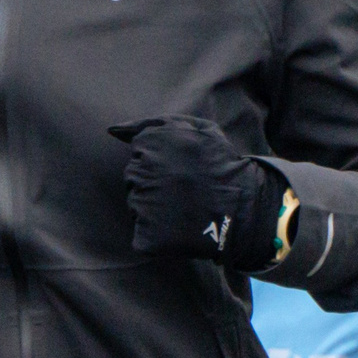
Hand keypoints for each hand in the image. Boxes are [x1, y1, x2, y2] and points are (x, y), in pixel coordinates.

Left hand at [107, 116, 287, 270]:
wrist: (245, 207)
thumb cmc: (221, 164)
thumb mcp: (196, 128)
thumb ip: (153, 123)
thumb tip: (112, 130)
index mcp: (148, 144)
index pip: (139, 154)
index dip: (161, 162)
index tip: (182, 169)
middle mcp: (140, 171)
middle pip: (135, 179)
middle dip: (155, 183)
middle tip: (185, 189)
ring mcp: (141, 203)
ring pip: (137, 205)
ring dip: (155, 207)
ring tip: (184, 207)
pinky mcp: (146, 233)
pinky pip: (142, 233)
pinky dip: (156, 233)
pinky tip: (178, 227)